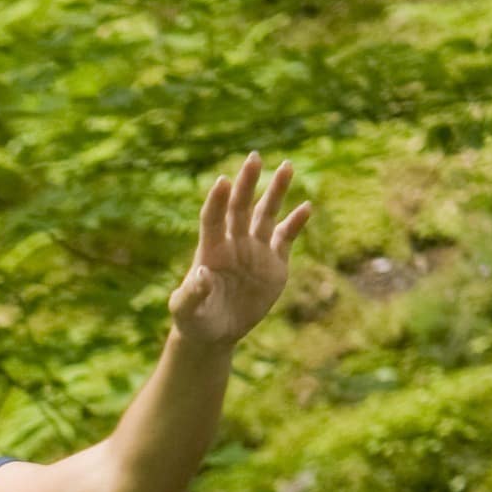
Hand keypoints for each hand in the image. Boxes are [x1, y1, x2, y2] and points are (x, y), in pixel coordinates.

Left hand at [167, 151, 311, 348]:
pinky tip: (306, 207)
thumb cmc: (193, 321)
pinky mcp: (274, 263)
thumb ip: (190, 294)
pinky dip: (296, 222)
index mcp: (210, 251)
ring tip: (286, 166)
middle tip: (254, 158)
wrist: (214, 333)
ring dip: (276, 192)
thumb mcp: (185, 313)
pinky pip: (286, 237)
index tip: (223, 181)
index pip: (213, 219)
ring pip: (266, 214)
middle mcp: (233, 244)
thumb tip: (202, 274)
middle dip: (247, 183)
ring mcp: (255, 251)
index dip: (218, 201)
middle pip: (241, 208)